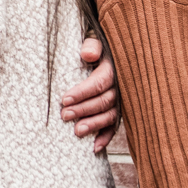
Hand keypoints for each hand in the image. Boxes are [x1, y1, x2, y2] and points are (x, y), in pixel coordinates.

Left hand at [62, 37, 119, 152]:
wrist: (112, 54)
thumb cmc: (98, 48)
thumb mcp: (95, 40)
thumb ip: (92, 45)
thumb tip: (87, 54)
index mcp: (115, 68)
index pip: (100, 82)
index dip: (83, 92)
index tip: (64, 99)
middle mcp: (121, 86)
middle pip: (104, 101)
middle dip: (84, 109)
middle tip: (64, 115)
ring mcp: (122, 100)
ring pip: (110, 115)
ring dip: (94, 125)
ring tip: (77, 132)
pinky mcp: (120, 111)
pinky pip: (115, 126)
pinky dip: (106, 137)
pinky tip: (94, 147)